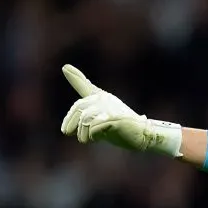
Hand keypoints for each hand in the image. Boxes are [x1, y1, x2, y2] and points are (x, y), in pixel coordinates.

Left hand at [59, 65, 181, 156]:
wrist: (142, 136)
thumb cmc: (119, 129)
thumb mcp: (100, 122)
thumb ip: (86, 120)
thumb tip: (69, 125)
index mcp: (101, 99)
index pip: (86, 86)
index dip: (75, 77)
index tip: (65, 67)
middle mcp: (105, 100)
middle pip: (79, 108)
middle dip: (70, 123)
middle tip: (71, 134)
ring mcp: (112, 109)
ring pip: (86, 119)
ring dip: (82, 133)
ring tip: (87, 139)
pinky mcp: (117, 119)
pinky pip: (95, 126)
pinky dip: (93, 135)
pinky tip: (98, 138)